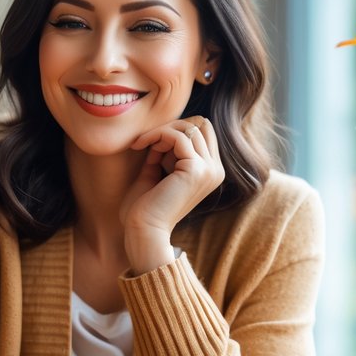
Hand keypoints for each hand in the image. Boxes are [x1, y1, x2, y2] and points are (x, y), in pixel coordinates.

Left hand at [120, 116, 224, 272]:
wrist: (143, 231)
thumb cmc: (145, 207)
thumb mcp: (158, 172)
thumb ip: (164, 151)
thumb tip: (163, 128)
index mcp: (210, 172)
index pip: (202, 132)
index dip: (176, 131)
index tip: (151, 143)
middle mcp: (215, 170)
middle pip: (201, 124)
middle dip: (172, 126)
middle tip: (147, 141)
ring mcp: (209, 170)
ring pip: (190, 127)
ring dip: (162, 131)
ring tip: (142, 146)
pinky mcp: (197, 170)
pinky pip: (178, 136)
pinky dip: (156, 135)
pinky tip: (139, 146)